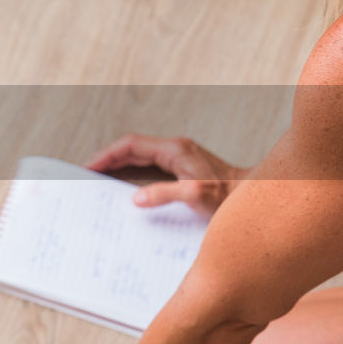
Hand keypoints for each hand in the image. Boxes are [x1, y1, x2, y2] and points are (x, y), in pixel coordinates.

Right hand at [85, 134, 249, 217]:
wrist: (256, 199)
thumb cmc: (231, 198)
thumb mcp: (197, 196)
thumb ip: (166, 194)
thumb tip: (136, 198)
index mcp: (175, 149)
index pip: (131, 145)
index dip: (106, 155)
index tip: (87, 167)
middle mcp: (175, 150)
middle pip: (132, 151)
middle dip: (107, 161)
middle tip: (85, 177)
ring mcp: (179, 160)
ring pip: (140, 161)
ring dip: (119, 170)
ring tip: (98, 184)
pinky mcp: (182, 172)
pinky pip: (150, 171)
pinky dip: (133, 179)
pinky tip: (124, 193)